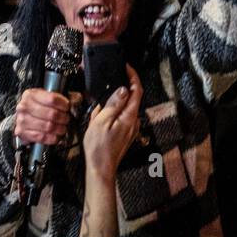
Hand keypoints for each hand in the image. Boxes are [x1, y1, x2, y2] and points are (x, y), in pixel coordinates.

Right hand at [15, 87, 71, 145]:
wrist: (26, 117)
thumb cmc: (40, 107)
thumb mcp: (51, 97)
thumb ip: (66, 97)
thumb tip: (76, 100)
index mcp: (31, 94)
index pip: (52, 99)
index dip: (63, 104)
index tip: (67, 107)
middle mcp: (24, 107)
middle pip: (51, 114)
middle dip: (63, 118)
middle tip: (66, 119)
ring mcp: (22, 120)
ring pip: (48, 126)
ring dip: (59, 129)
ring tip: (62, 127)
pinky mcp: (22, 133)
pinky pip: (42, 137)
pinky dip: (52, 138)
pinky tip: (56, 135)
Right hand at [82, 64, 141, 181]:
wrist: (101, 168)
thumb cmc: (99, 147)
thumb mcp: (102, 121)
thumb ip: (114, 103)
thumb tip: (123, 88)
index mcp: (130, 116)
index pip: (137, 90)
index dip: (133, 77)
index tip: (127, 68)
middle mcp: (134, 121)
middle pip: (132, 98)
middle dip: (120, 90)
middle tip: (107, 87)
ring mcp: (131, 128)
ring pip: (125, 108)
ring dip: (114, 103)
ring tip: (99, 110)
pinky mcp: (126, 133)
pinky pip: (121, 117)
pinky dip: (112, 114)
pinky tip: (100, 120)